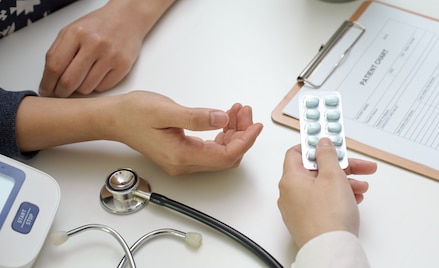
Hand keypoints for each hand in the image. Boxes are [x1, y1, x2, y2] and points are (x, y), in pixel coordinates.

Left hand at [39, 0, 174, 96]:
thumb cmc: (98, 26)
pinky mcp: (123, 65)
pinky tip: (97, 75)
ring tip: (82, 78)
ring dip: (80, 88)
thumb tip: (49, 79)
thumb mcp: (72, 31)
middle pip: (69, 81)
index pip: (55, 66)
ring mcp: (110, 55)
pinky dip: (96, 86)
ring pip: (86, 88)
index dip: (47, 82)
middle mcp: (94, 44)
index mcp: (76, 33)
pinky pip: (103, 87)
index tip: (45, 90)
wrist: (127, 19)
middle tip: (60, 93)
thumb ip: (58, 52)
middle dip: (61, 92)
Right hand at [107, 91, 263, 175]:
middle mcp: (184, 163)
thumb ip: (196, 117)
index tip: (256, 125)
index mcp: (182, 156)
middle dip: (242, 134)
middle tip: (245, 111)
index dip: (245, 141)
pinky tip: (225, 117)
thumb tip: (222, 119)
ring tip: (237, 110)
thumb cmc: (134, 113)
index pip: (226, 156)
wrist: (114, 118)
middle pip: (227, 156)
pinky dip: (223, 133)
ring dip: (234, 132)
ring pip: (221, 152)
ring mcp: (184, 160)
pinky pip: (212, 148)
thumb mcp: (166, 111)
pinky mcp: (183, 153)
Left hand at [277, 138, 376, 247]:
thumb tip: (321, 143)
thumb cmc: (329, 217)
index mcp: (290, 179)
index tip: (331, 141)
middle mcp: (290, 194)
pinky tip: (354, 199)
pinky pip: (322, 202)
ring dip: (343, 183)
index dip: (316, 145)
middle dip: (340, 167)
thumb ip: (327, 155)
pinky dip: (337, 197)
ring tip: (362, 187)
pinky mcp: (308, 221)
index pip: (298, 152)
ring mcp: (298, 209)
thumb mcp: (333, 176)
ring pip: (321, 187)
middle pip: (315, 170)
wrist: (331, 250)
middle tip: (359, 165)